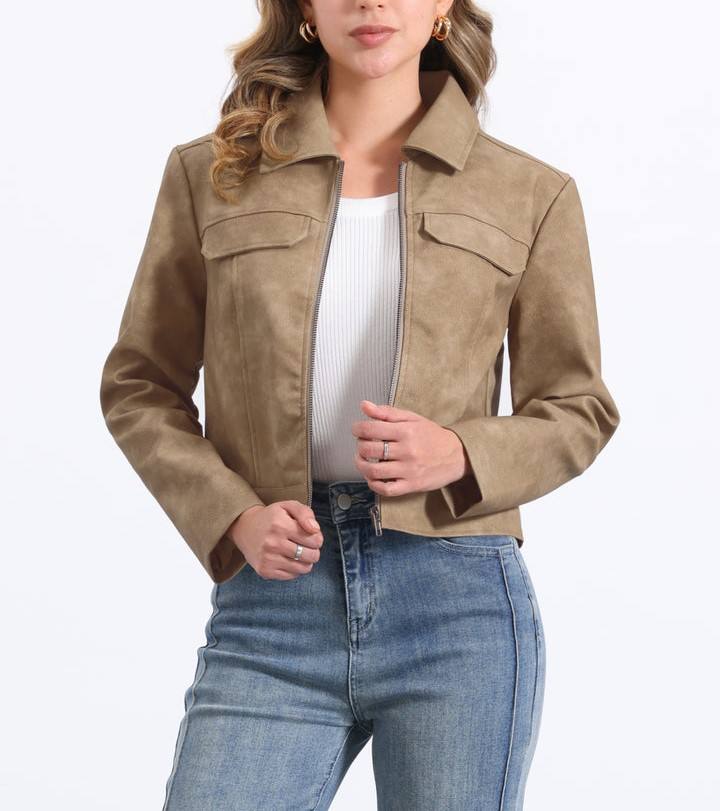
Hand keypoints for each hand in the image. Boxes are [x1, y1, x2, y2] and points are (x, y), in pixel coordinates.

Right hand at [227, 501, 324, 579]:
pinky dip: (295, 569)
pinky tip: (288, 559)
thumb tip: (315, 530)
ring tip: (299, 553)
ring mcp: (268, 559)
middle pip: (311, 556)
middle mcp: (273, 543)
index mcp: (280, 525)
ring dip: (306, 561)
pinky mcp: (265, 571)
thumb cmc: (271, 517)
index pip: (314, 540)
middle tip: (306, 546)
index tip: (311, 536)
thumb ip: (305, 513)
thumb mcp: (288, 506)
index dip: (318, 538)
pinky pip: (292, 576)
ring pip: (303, 568)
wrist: (245, 528)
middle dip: (314, 551)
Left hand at [351, 400, 471, 496]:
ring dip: (362, 466)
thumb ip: (386, 412)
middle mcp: (406, 451)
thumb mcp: (412, 418)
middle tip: (362, 445)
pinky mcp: (411, 485)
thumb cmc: (433, 436)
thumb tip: (364, 406)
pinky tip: (373, 477)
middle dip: (360, 446)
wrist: (458, 455)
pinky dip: (374, 484)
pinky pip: (386, 489)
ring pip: (373, 471)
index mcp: (406, 431)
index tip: (357, 430)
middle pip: (369, 450)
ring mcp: (408, 470)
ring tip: (363, 461)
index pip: (370, 429)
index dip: (358, 429)